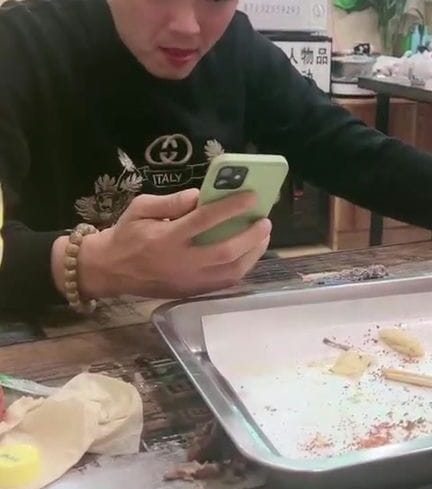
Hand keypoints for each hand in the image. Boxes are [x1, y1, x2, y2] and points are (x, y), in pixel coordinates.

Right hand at [71, 189, 271, 299]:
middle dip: (250, 235)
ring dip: (252, 254)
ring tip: (263, 236)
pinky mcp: (191, 292)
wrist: (110, 270)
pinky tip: (248, 253)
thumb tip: (200, 196)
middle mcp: (180, 262)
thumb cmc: (127, 234)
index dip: (231, 208)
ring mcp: (187, 281)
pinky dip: (241, 268)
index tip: (251, 196)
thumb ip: (171, 202)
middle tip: (265, 220)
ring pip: (230, 272)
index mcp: (166, 238)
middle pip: (224, 251)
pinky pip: (223, 283)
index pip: (204, 220)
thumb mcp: (140, 208)